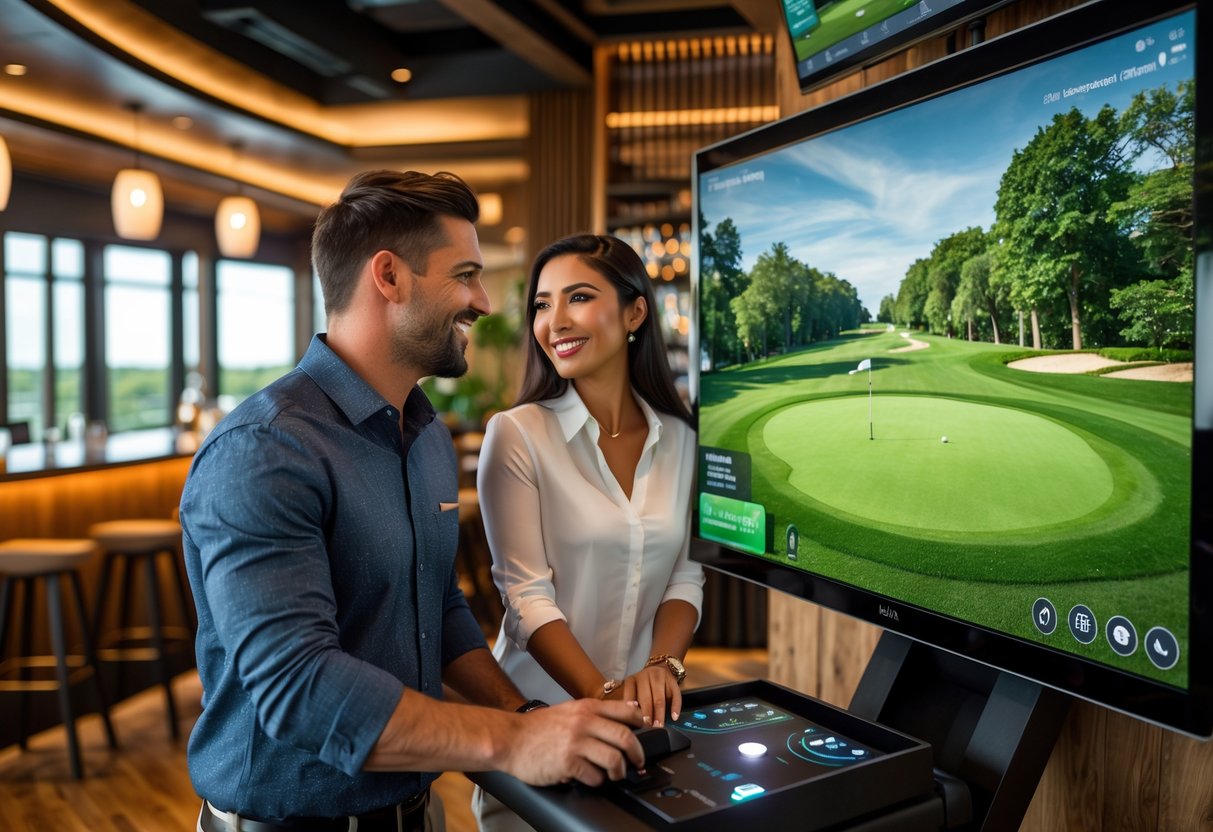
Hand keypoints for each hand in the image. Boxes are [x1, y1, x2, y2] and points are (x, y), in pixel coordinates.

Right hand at [501, 698, 644, 786]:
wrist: (510, 739)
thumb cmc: (537, 728)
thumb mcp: (568, 710)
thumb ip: (592, 712)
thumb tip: (625, 712)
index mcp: (586, 708)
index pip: (626, 711)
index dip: (641, 722)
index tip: (646, 731)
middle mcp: (584, 722)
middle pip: (626, 738)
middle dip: (637, 754)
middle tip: (637, 762)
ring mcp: (576, 743)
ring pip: (614, 759)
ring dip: (619, 771)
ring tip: (614, 775)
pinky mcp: (568, 763)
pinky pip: (595, 776)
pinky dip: (597, 780)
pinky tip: (590, 778)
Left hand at [622, 664, 680, 727]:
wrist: (660, 670)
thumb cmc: (644, 687)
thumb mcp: (635, 690)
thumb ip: (633, 702)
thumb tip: (632, 721)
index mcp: (633, 679)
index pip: (630, 691)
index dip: (631, 704)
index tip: (632, 716)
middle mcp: (645, 676)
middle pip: (646, 697)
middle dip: (647, 714)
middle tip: (648, 727)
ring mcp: (660, 677)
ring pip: (660, 698)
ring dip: (659, 713)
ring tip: (659, 725)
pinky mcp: (672, 680)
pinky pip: (675, 695)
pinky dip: (675, 707)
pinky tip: (674, 717)